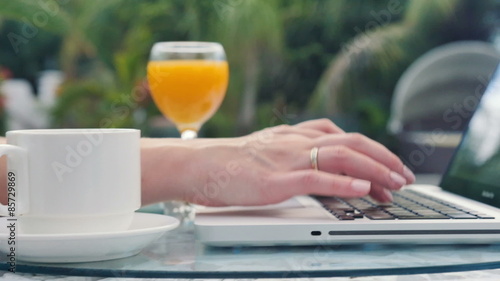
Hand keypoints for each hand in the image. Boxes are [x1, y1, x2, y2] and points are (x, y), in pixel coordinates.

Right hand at [140, 119, 414, 205]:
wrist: (199, 164)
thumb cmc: (228, 162)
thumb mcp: (266, 150)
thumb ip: (290, 153)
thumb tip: (310, 166)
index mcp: (295, 136)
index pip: (343, 137)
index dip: (371, 149)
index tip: (387, 165)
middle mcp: (297, 142)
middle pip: (352, 142)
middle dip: (384, 158)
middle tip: (405, 177)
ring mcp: (288, 160)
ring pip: (342, 157)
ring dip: (375, 170)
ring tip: (396, 184)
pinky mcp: (278, 180)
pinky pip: (317, 178)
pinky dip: (344, 183)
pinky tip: (363, 189)